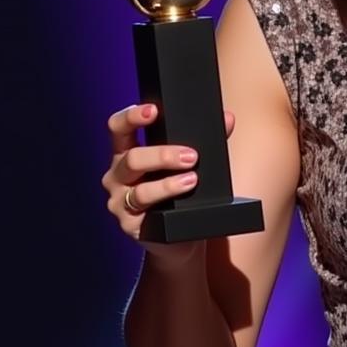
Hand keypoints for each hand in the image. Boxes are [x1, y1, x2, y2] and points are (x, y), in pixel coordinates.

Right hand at [102, 103, 234, 261]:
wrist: (183, 236)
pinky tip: (184, 195)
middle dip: (163, 155)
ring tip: (193, 179)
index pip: (119, 128)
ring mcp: (120, 202)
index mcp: (127, 153)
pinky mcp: (130, 226)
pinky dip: (166, 201)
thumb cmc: (183, 193)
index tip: (153, 110)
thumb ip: (208, 140)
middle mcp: (118, 176)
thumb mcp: (192, 163)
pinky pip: (144, 213)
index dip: (131, 117)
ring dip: (168, 183)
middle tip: (192, 156)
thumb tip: (227, 118)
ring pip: (139, 190)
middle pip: (131, 159)